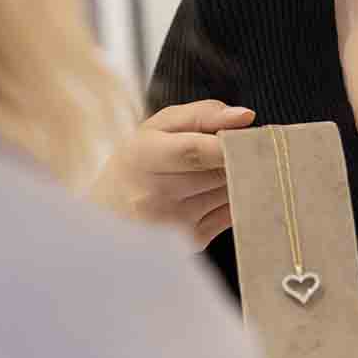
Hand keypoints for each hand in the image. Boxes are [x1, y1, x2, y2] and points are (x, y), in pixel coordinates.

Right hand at [93, 100, 254, 248]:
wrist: (109, 212)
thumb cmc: (139, 162)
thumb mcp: (161, 126)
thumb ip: (204, 115)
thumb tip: (245, 117)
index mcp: (142, 157)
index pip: (196, 151)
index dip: (230, 142)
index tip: (248, 135)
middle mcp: (153, 195)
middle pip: (220, 172)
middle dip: (238, 157)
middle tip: (239, 147)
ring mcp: (172, 223)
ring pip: (231, 192)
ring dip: (238, 178)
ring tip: (218, 169)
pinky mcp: (191, 241)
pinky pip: (232, 213)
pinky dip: (235, 199)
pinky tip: (216, 192)